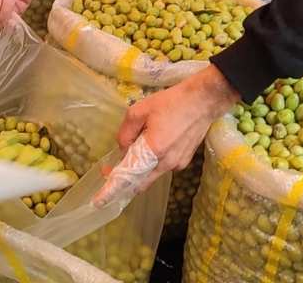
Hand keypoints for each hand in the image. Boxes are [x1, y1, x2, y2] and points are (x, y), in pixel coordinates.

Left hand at [102, 66, 240, 195]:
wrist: (204, 101)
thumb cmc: (171, 102)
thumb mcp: (139, 110)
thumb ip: (126, 132)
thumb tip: (123, 148)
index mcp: (153, 151)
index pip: (128, 176)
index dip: (112, 189)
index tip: (98, 201)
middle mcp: (166, 164)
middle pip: (139, 182)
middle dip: (123, 181)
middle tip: (109, 170)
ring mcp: (177, 165)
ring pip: (150, 176)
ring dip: (138, 170)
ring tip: (131, 151)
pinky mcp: (184, 161)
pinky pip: (161, 168)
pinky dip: (151, 164)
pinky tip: (151, 145)